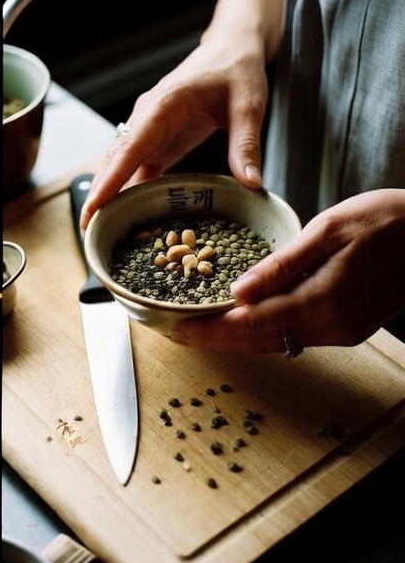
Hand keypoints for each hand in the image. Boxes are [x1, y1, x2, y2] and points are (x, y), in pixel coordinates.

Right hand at [79, 32, 268, 227]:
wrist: (232, 48)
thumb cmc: (237, 70)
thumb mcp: (248, 106)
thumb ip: (246, 145)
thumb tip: (251, 184)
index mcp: (164, 105)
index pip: (130, 147)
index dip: (111, 179)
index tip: (94, 206)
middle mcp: (147, 117)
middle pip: (115, 160)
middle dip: (99, 194)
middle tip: (89, 232)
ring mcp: (148, 128)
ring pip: (120, 165)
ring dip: (109, 195)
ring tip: (100, 231)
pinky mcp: (157, 138)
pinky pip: (137, 167)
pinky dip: (129, 189)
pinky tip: (128, 216)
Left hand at [168, 190, 404, 351]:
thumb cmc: (385, 220)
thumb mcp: (328, 229)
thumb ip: (282, 264)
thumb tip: (237, 291)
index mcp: (322, 300)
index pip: (251, 324)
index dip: (211, 330)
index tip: (177, 329)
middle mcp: (332, 326)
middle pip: (260, 341)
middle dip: (218, 340)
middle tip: (178, 334)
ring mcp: (344, 331)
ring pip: (279, 342)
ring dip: (240, 339)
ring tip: (203, 328)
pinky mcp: (351, 328)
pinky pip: (298, 337)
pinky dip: (267, 332)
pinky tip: (247, 321)